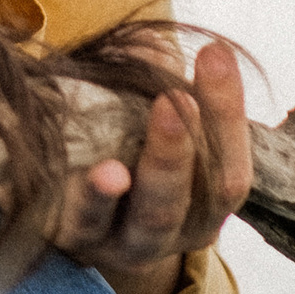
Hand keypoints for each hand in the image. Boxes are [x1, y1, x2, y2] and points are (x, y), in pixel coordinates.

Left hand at [49, 38, 248, 293]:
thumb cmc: (124, 141)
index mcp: (204, 204)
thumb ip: (155, 80)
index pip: (228, 171)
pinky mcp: (69, 244)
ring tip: (111, 171)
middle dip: (177, 153)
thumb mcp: (145, 110)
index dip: (225, 113)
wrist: (66, 199)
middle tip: (175, 103)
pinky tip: (70, 177)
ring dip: (119, 195)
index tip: (214, 54)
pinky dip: (74, 203)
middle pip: (181, 204)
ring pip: (129, 228)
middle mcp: (170, 234)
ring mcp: (119, 244)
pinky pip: (73, 227)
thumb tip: (151, 48)